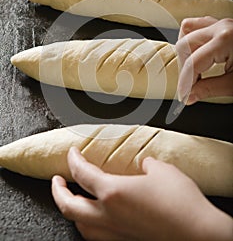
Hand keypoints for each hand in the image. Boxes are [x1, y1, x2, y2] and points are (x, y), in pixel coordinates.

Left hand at [52, 147, 231, 240]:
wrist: (199, 234)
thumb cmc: (180, 201)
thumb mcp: (161, 170)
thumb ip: (146, 164)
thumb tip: (143, 166)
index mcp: (113, 192)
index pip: (82, 173)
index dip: (73, 159)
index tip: (72, 153)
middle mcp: (108, 215)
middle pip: (69, 205)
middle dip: (58, 191)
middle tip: (57, 180)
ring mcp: (115, 233)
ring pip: (80, 226)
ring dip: (72, 211)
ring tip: (73, 200)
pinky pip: (97, 236)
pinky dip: (88, 226)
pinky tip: (97, 220)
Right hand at [176, 17, 232, 104]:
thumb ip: (209, 89)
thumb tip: (190, 96)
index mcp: (224, 39)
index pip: (193, 63)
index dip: (185, 83)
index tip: (184, 96)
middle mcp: (220, 27)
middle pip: (185, 45)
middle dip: (185, 69)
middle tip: (192, 87)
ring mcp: (221, 23)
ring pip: (187, 31)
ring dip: (186, 52)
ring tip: (195, 70)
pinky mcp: (222, 24)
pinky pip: (198, 25)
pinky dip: (192, 38)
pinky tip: (198, 53)